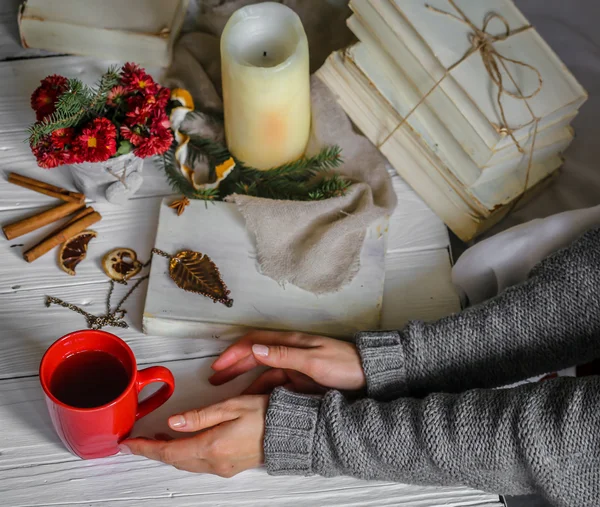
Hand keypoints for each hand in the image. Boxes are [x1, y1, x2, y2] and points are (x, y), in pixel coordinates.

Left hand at [120, 395, 266, 476]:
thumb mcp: (232, 406)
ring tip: (156, 440)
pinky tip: (183, 444)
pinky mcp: (231, 466)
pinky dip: (185, 454)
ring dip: (169, 453)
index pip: (169, 451)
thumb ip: (201, 416)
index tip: (129, 445)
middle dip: (154, 451)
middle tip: (137, 442)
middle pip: (174, 460)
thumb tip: (174, 421)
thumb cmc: (267, 414)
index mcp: (212, 446)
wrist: (293, 432)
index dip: (146, 448)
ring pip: (186, 463)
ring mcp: (223, 467)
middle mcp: (215, 462)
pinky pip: (199, 463)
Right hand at [209, 331, 365, 393]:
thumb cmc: (346, 366)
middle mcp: (290, 352)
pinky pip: (274, 384)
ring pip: (262, 371)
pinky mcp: (300, 380)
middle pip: (254, 355)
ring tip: (225, 392)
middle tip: (213, 378)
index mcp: (291, 342)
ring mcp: (295, 366)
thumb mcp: (314, 361)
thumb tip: (254, 349)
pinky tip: (250, 401)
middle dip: (232, 365)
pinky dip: (258, 391)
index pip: (255, 343)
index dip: (234, 352)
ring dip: (243, 379)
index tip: (218, 365)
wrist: (371, 377)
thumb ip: (284, 355)